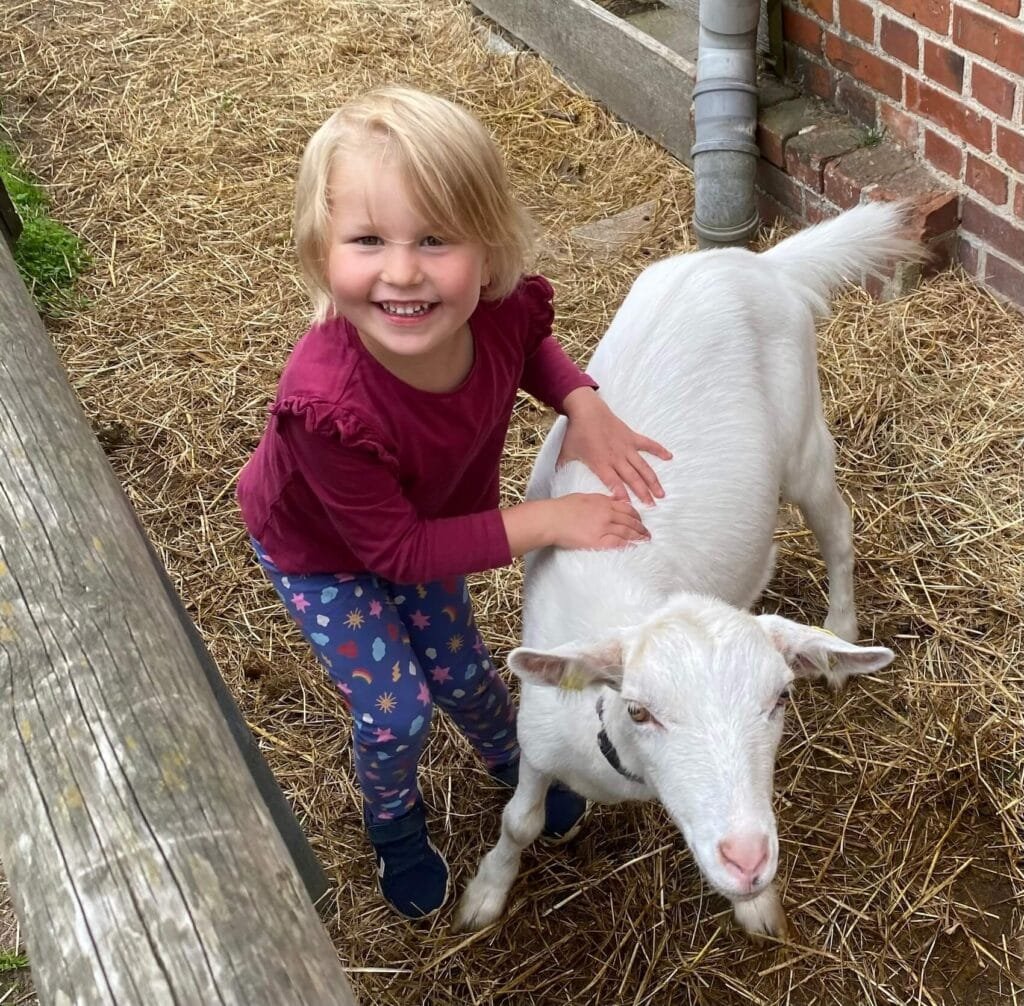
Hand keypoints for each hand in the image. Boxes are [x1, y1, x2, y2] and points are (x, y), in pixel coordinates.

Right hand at [548, 493, 649, 550]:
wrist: (552, 518)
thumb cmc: (562, 507)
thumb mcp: (584, 497)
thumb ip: (600, 500)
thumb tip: (611, 501)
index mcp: (604, 502)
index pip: (627, 508)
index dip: (636, 515)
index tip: (640, 520)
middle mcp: (607, 513)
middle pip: (630, 520)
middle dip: (641, 527)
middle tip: (647, 533)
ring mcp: (603, 527)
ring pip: (627, 531)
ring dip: (638, 536)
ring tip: (645, 540)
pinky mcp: (598, 540)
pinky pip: (618, 543)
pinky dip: (628, 545)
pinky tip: (634, 547)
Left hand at [559, 388, 671, 504]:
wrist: (586, 410)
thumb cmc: (576, 432)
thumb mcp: (566, 452)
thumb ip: (562, 467)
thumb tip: (552, 478)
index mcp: (600, 463)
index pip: (613, 483)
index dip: (622, 495)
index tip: (630, 507)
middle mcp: (616, 457)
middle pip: (632, 478)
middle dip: (643, 493)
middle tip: (652, 506)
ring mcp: (626, 447)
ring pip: (642, 467)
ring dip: (653, 480)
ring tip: (661, 493)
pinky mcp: (631, 437)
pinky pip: (648, 444)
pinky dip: (659, 450)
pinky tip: (670, 457)